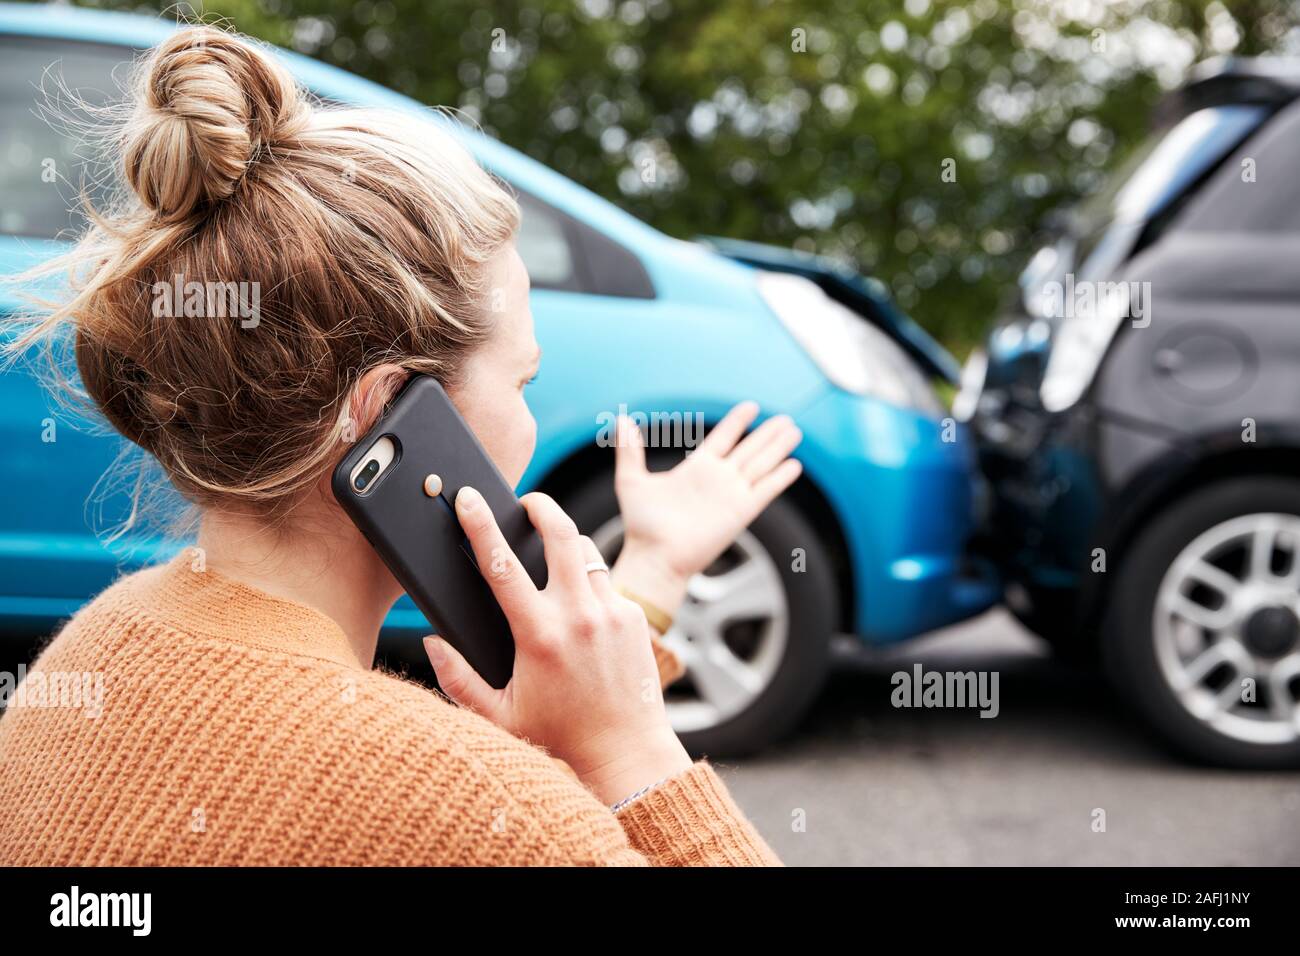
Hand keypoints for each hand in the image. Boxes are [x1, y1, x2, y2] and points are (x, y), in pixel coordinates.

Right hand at [423, 487, 691, 805]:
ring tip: (551, 553)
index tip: (468, 499)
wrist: (625, 752)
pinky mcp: (634, 617)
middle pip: (560, 533)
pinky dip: (589, 583)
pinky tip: (579, 606)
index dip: (480, 525)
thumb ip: (457, 678)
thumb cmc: (558, 736)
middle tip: (525, 501)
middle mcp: (578, 616)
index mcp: (538, 635)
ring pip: (586, 552)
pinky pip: (606, 581)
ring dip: (566, 544)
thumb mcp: (497, 715)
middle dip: (540, 505)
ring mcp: (611, 613)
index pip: (501, 564)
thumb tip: (431, 640)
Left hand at [611, 402, 802, 613]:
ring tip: (794, 431)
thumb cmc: (641, 526)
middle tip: (785, 419)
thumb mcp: (631, 481)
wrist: (654, 557)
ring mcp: (731, 495)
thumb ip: (630, 450)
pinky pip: (765, 490)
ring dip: (778, 448)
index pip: (723, 438)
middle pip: (749, 449)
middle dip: (767, 434)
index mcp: (696, 469)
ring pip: (761, 464)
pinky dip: (780, 478)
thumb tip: (621, 419)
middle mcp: (717, 480)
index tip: (751, 407)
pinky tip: (794, 465)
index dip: (737, 422)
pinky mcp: (740, 513)